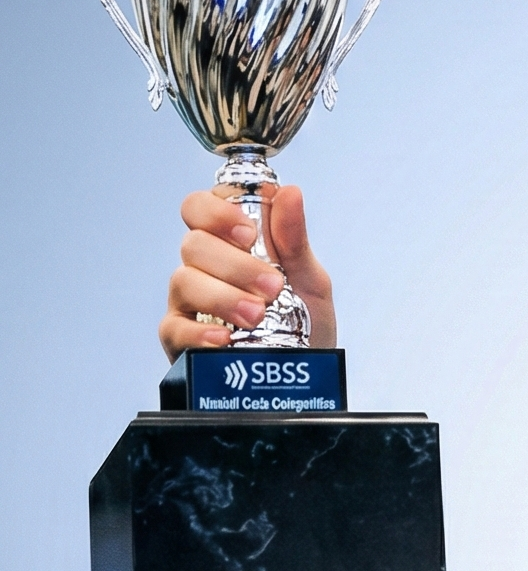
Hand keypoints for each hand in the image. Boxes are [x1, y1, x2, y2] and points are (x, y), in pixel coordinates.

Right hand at [160, 184, 336, 355]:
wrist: (303, 377)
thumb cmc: (304, 325)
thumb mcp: (310, 281)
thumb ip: (295, 240)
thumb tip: (291, 194)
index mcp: (227, 245)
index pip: (198, 208)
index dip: (215, 212)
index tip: (248, 232)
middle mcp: (202, 269)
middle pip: (194, 245)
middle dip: (236, 264)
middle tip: (272, 287)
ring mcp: (188, 303)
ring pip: (184, 282)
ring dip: (223, 296)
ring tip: (256, 315)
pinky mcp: (181, 340)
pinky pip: (175, 328)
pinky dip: (198, 332)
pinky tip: (223, 338)